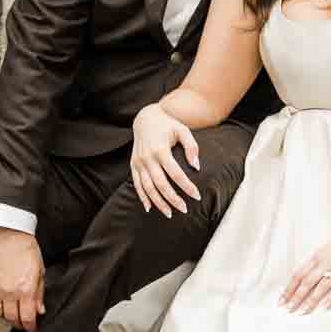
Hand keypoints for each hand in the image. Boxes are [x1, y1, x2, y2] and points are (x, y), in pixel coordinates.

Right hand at [0, 226, 45, 330]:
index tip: (31, 328)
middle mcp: (9, 292)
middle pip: (11, 318)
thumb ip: (39, 293)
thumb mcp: (40, 272)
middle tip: (22, 322)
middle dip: (18, 323)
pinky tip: (0, 301)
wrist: (9, 234)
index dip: (30, 327)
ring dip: (6, 314)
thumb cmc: (26, 249)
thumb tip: (40, 309)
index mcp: (25, 289)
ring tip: (12, 311)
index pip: (27, 318)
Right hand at [131, 104, 201, 218]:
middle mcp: (148, 157)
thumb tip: (196, 167)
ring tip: (170, 214)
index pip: (176, 173)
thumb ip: (192, 147)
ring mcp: (138, 162)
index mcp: (160, 149)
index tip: (197, 196)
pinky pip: (137, 184)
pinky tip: (149, 208)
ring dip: (158, 202)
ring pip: (148, 188)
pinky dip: (142, 197)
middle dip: (173, 199)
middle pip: (161, 184)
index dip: (187, 186)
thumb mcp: (183, 130)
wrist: (145, 118)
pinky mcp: (133, 164)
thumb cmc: (168, 124)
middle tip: (185, 210)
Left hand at [281, 224, 330, 314]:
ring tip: (302, 312)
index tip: (281, 300)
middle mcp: (326, 262)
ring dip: (310, 301)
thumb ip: (316, 265)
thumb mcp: (327, 251)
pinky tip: (324, 308)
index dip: (289, 288)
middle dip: (296, 297)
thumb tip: (302, 281)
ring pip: (321, 287)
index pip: (298, 274)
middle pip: (307, 282)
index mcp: (318, 256)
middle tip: (288, 310)